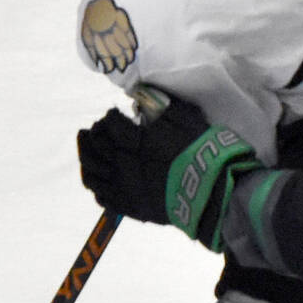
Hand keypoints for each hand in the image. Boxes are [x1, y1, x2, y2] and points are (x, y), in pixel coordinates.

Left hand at [77, 98, 257, 248]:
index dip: (108, 118)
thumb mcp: (186, 117)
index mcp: (138, 141)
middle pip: (96, 147)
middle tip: (96, 129)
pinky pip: (103, 198)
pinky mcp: (131, 208)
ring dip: (87, 158)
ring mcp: (126, 189)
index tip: (113, 114)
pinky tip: (98, 179)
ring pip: (92, 173)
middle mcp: (125, 165)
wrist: (215, 192)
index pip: (110, 125)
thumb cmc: (204, 151)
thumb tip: (144, 94)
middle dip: (94, 134)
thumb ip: (163, 105)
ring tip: (88, 149)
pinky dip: (96, 186)